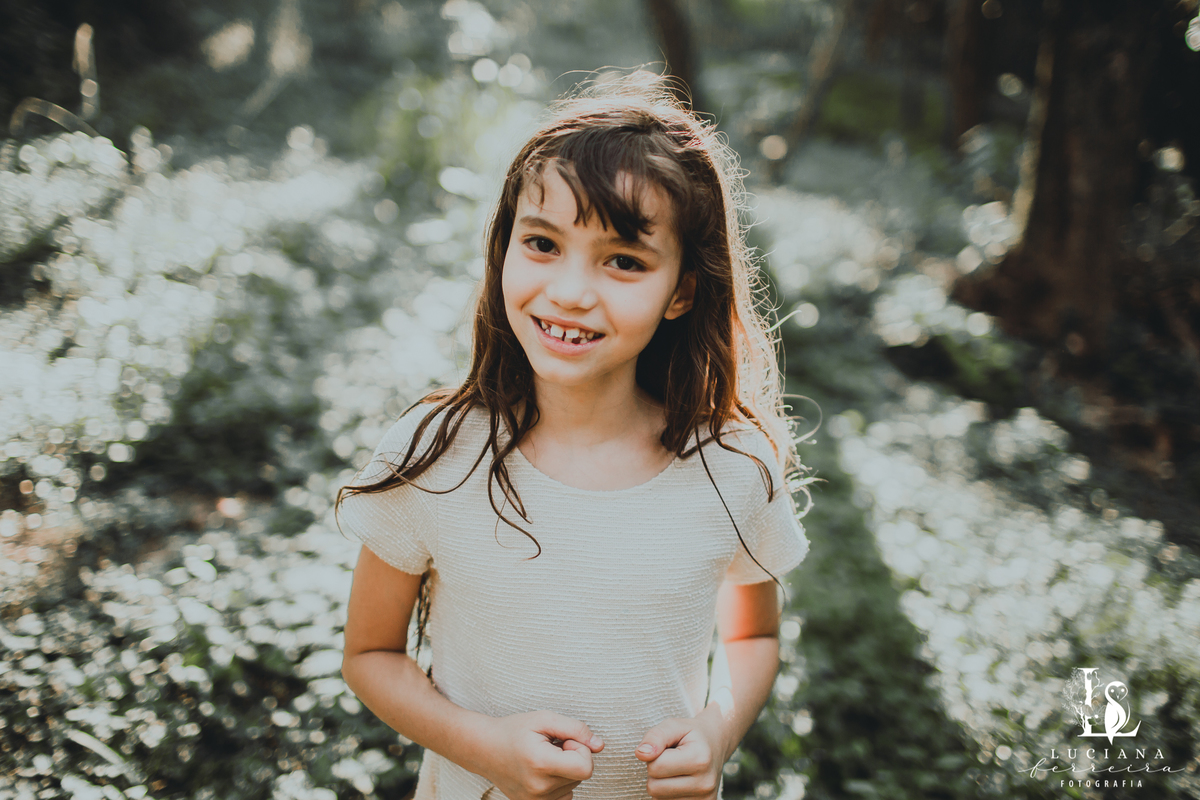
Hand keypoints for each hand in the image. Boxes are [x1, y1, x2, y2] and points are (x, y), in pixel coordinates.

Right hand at [482, 710, 603, 799]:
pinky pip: (564, 796)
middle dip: (573, 756)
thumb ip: (576, 729)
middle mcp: (538, 788)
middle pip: (581, 776)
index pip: (586, 768)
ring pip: (573, 785)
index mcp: (541, 764)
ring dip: (565, 769)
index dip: (581, 750)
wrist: (484, 748)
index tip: (565, 741)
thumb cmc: (513, 730)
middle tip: (551, 746)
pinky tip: (543, 770)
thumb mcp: (545, 719)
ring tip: (543, 756)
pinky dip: (559, 782)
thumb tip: (599, 745)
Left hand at [635, 705, 727, 798]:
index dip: (654, 755)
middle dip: (656, 772)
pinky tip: (679, 782)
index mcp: (700, 759)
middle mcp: (705, 783)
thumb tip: (641, 754)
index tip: (667, 749)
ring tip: (676, 770)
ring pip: (658, 799)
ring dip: (661, 784)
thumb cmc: (690, 734)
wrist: (716, 744)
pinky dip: (667, 794)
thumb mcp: (674, 726)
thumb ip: (656, 736)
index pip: (655, 766)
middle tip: (670, 760)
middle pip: (654, 787)